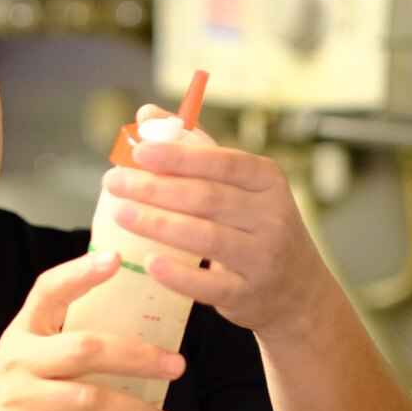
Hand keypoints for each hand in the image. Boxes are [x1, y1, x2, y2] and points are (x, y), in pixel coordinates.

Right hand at [0, 250, 184, 410]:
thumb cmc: (15, 404)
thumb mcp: (29, 364)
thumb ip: (66, 347)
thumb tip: (143, 340)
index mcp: (21, 333)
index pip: (48, 291)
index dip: (80, 273)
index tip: (116, 259)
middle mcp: (15, 360)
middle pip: (85, 349)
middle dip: (137, 357)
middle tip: (176, 366)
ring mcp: (14, 401)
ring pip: (89, 400)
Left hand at [103, 104, 337, 339]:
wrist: (297, 291)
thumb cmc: (257, 228)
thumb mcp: (242, 187)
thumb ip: (196, 151)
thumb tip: (146, 116)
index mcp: (266, 181)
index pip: (221, 162)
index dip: (178, 156)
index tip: (138, 151)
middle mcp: (271, 216)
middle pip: (207, 198)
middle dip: (156, 188)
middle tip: (114, 182)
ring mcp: (262, 258)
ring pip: (206, 238)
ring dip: (159, 224)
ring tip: (120, 214)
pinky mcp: (248, 294)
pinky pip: (209, 284)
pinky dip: (178, 275)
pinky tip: (149, 263)